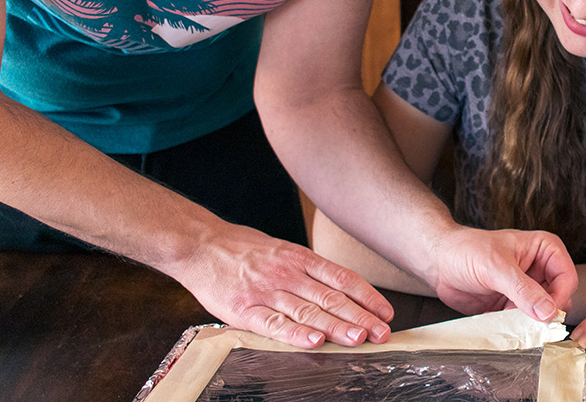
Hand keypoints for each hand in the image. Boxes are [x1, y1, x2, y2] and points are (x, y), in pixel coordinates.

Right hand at [172, 224, 394, 347]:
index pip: (342, 278)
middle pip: (331, 297)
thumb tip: (340, 290)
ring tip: (359, 338)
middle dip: (360, 317)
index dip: (367, 296)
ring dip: (336, 326)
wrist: (200, 244)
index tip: (385, 312)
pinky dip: (295, 334)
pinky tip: (313, 342)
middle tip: (382, 332)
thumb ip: (308, 270)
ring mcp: (267, 291)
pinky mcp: (243, 309)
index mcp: (300, 258)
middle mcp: (288, 273)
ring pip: (308, 311)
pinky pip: (273, 324)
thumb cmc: (242, 249)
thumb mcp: (282, 250)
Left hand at [427, 226, 577, 321]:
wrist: (439, 262)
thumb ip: (523, 289)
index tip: (547, 313)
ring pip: (543, 313)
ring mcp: (527, 288)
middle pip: (559, 298)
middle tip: (531, 322)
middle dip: (546, 312)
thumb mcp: (496, 267)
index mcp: (544, 249)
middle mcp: (539, 269)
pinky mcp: (513, 305)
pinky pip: (525, 322)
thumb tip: (547, 311)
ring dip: (531, 321)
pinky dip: (518, 327)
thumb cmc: (466, 250)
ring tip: (511, 317)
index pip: (567, 277)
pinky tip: (503, 321)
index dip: (560, 297)